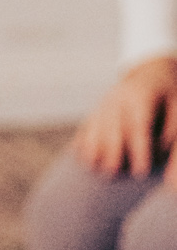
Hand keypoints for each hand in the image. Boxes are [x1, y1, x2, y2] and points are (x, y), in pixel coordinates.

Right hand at [73, 55, 176, 180]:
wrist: (152, 73)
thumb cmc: (169, 99)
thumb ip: (172, 142)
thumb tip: (169, 176)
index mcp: (143, 96)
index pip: (140, 124)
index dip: (140, 148)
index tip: (141, 170)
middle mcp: (119, 97)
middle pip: (113, 124)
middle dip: (112, 149)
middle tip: (113, 172)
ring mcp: (105, 102)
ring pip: (96, 125)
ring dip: (94, 147)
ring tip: (94, 168)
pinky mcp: (97, 109)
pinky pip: (87, 125)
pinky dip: (83, 141)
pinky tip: (81, 158)